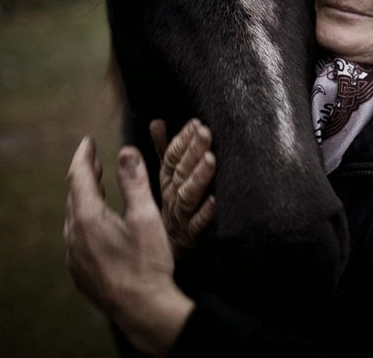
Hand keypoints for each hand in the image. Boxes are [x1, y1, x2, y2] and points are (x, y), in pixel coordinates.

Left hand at [64, 136, 192, 356]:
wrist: (143, 309)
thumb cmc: (147, 262)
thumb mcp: (146, 216)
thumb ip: (134, 181)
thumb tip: (127, 150)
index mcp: (88, 218)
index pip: (79, 177)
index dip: (83, 156)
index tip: (87, 141)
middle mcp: (74, 236)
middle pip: (74, 197)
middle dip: (85, 175)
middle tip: (94, 160)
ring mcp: (74, 257)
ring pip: (74, 218)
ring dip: (85, 199)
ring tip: (97, 187)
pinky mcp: (80, 272)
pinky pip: (77, 238)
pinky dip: (85, 221)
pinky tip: (99, 225)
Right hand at [150, 119, 216, 258]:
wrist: (167, 251)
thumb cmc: (170, 207)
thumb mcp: (166, 178)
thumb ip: (164, 150)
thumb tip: (157, 122)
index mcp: (167, 182)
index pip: (171, 158)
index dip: (182, 140)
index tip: (195, 123)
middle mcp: (172, 197)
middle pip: (181, 172)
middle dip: (193, 151)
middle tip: (205, 133)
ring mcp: (181, 216)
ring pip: (188, 195)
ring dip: (199, 177)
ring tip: (210, 159)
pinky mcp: (192, 236)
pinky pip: (198, 225)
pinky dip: (206, 213)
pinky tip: (215, 201)